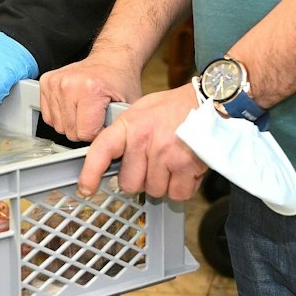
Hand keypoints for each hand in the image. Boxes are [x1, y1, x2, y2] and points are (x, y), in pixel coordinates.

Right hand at [39, 54, 143, 141]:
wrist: (112, 59)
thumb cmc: (121, 80)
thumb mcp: (129, 107)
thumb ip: (118, 129)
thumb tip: (110, 150)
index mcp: (91, 89)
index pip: (85, 134)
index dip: (98, 133)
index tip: (104, 123)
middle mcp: (69, 84)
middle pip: (70, 132)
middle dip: (84, 130)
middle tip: (95, 116)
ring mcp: (55, 82)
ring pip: (57, 126)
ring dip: (72, 124)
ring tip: (85, 110)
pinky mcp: (46, 82)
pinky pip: (48, 116)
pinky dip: (60, 116)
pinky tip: (73, 107)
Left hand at [77, 85, 208, 200]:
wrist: (209, 102)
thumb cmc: (175, 108)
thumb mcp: (142, 111)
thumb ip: (126, 135)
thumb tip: (113, 161)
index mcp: (130, 125)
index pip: (102, 150)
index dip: (90, 173)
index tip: (86, 188)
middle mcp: (144, 140)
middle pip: (129, 183)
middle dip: (141, 180)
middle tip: (153, 165)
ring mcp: (164, 154)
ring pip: (154, 191)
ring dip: (163, 183)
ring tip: (173, 162)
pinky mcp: (185, 166)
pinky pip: (177, 193)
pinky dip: (182, 187)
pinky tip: (185, 170)